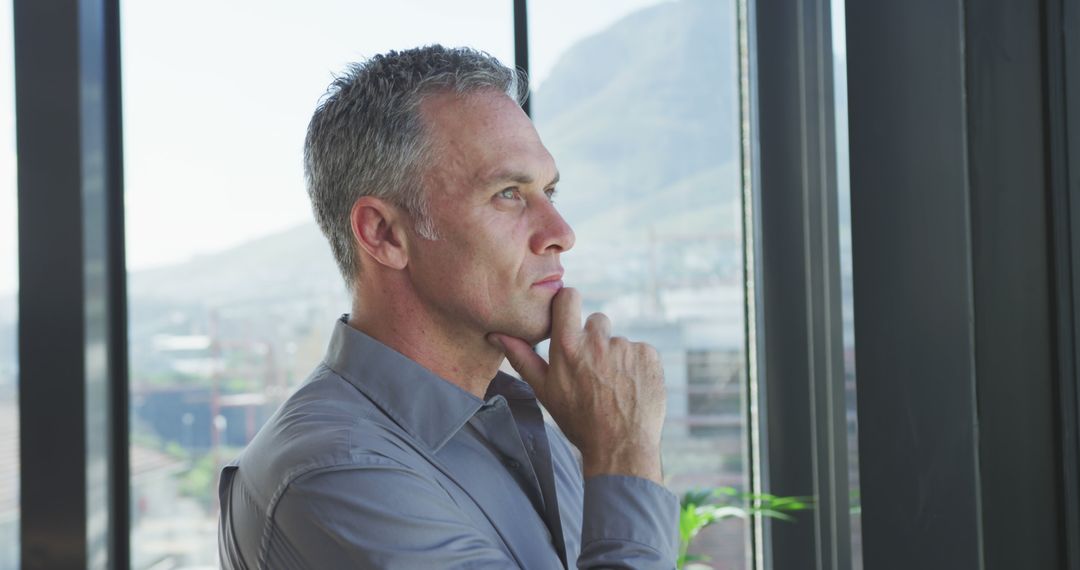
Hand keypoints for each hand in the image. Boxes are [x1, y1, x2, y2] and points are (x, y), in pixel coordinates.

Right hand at [488, 287, 666, 483]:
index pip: (568, 297)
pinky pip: (640, 351)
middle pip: (596, 321)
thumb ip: (522, 358)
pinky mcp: (649, 355)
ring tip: (613, 386)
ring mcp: (626, 347)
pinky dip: (637, 366)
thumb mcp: (545, 391)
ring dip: (616, 357)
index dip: (568, 303)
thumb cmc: (578, 421)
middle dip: (594, 339)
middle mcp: (598, 340)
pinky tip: (631, 388)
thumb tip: (497, 334)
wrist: (620, 447)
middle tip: (593, 371)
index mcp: (568, 345)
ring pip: (618, 341)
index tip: (569, 316)